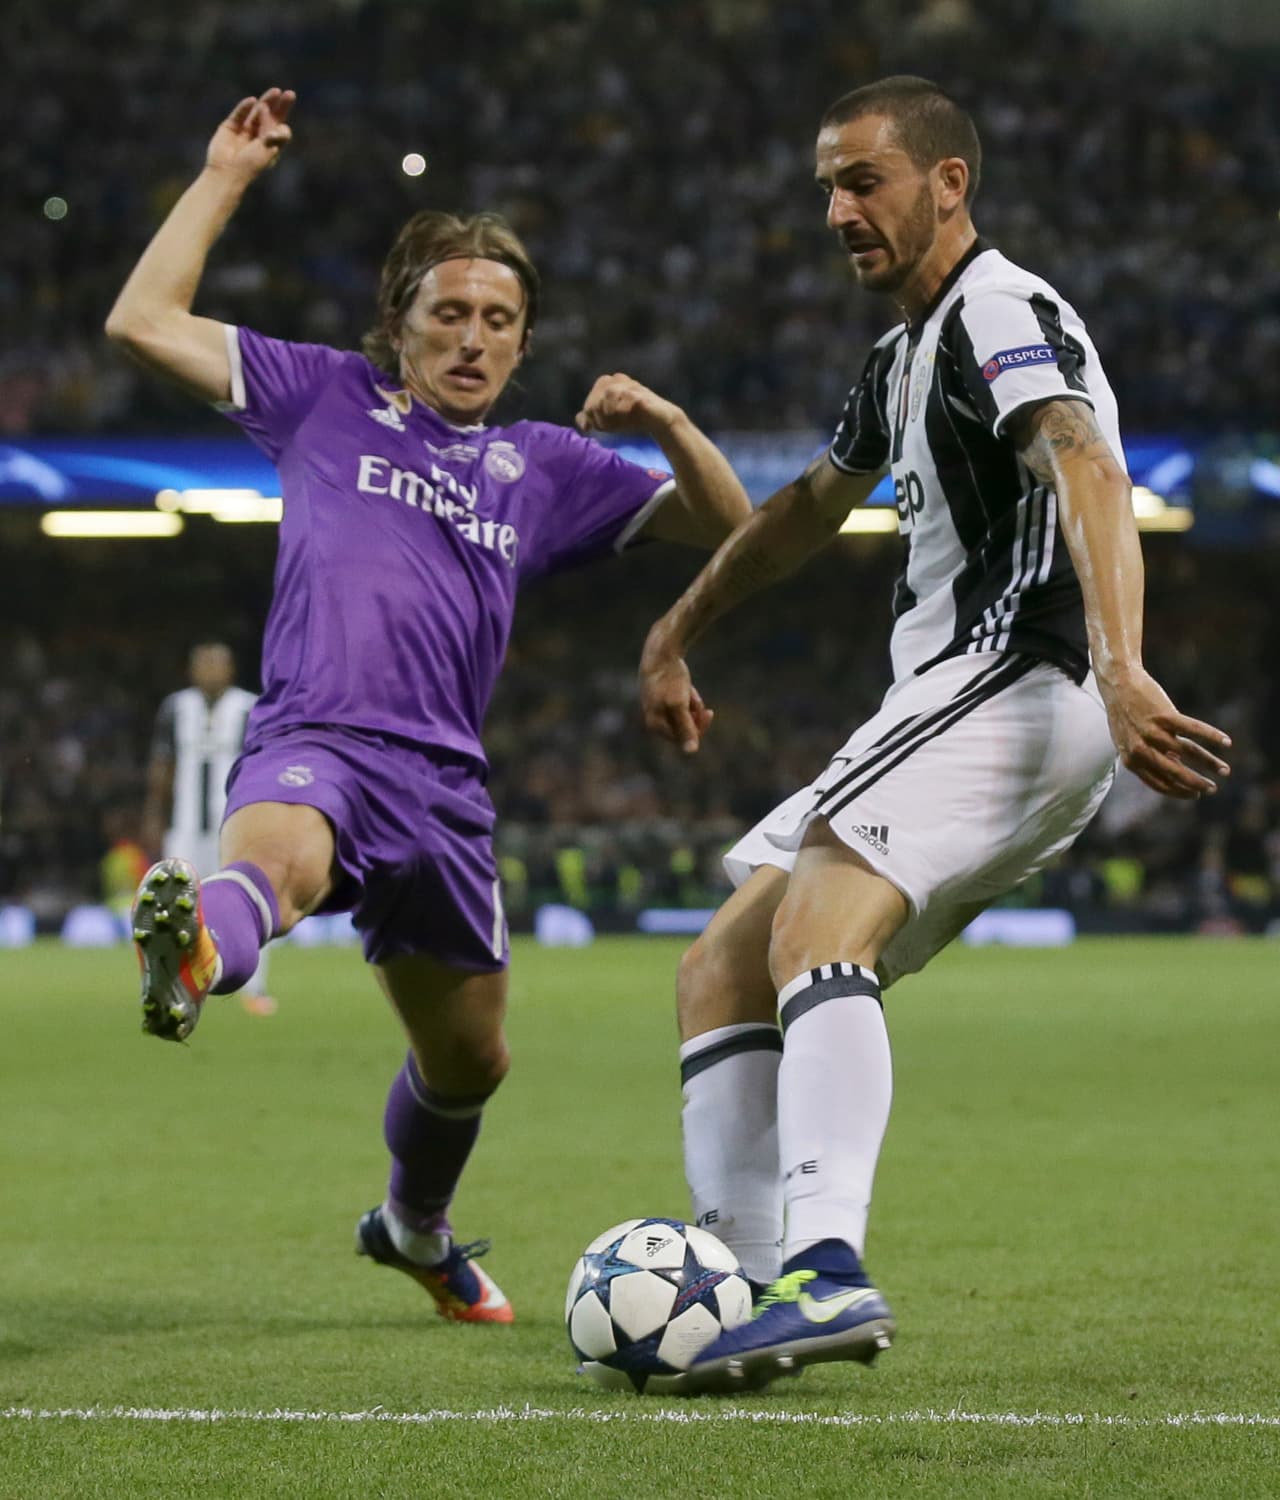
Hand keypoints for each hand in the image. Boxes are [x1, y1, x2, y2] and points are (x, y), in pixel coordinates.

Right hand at [207, 89, 295, 181]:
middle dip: (280, 105)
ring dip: (266, 102)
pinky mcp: (230, 126)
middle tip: (290, 94)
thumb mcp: (268, 151)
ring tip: (276, 92)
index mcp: (270, 145)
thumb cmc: (250, 165)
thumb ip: (276, 137)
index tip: (275, 134)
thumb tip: (280, 123)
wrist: (227, 172)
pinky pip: (239, 114)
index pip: (280, 129)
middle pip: (271, 116)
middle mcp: (258, 136)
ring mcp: (244, 130)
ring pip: (256, 112)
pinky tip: (252, 101)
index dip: (281, 126)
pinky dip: (245, 107)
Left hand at [576, 373, 682, 438]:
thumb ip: (592, 420)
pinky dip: (623, 410)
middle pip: (597, 398)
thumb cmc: (632, 418)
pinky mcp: (641, 393)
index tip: (601, 428)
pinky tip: (626, 417)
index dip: (593, 418)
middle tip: (608, 428)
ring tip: (615, 424)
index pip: (590, 403)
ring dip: (609, 413)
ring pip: (609, 393)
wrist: (658, 421)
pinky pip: (626, 397)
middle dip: (599, 416)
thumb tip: (582, 425)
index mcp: (607, 384)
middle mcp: (618, 380)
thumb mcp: (609, 421)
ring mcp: (630, 385)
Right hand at [639, 628, 713, 753]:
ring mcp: (658, 708)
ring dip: (694, 706)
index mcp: (654, 725)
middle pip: (684, 728)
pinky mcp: (663, 697)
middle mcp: (654, 720)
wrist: (662, 652)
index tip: (709, 713)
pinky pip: (683, 705)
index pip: (682, 739)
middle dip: (695, 716)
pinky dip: (690, 698)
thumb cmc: (668, 680)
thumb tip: (691, 752)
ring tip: (690, 691)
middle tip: (702, 703)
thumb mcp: (679, 705)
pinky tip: (688, 687)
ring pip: (685, 715)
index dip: (698, 729)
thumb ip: (685, 728)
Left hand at [1099, 669, 1230, 798]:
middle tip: (1213, 789)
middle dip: (1196, 784)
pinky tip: (1226, 742)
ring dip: (1210, 763)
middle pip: (1175, 773)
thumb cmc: (1124, 713)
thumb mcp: (1128, 741)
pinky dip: (1212, 736)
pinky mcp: (1165, 716)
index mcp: (1131, 760)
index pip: (1159, 784)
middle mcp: (1141, 750)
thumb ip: (1147, 756)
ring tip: (1225, 771)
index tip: (1195, 794)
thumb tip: (1175, 766)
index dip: (1179, 791)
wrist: (1117, 683)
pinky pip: (1194, 729)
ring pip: (1188, 753)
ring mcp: (1153, 733)